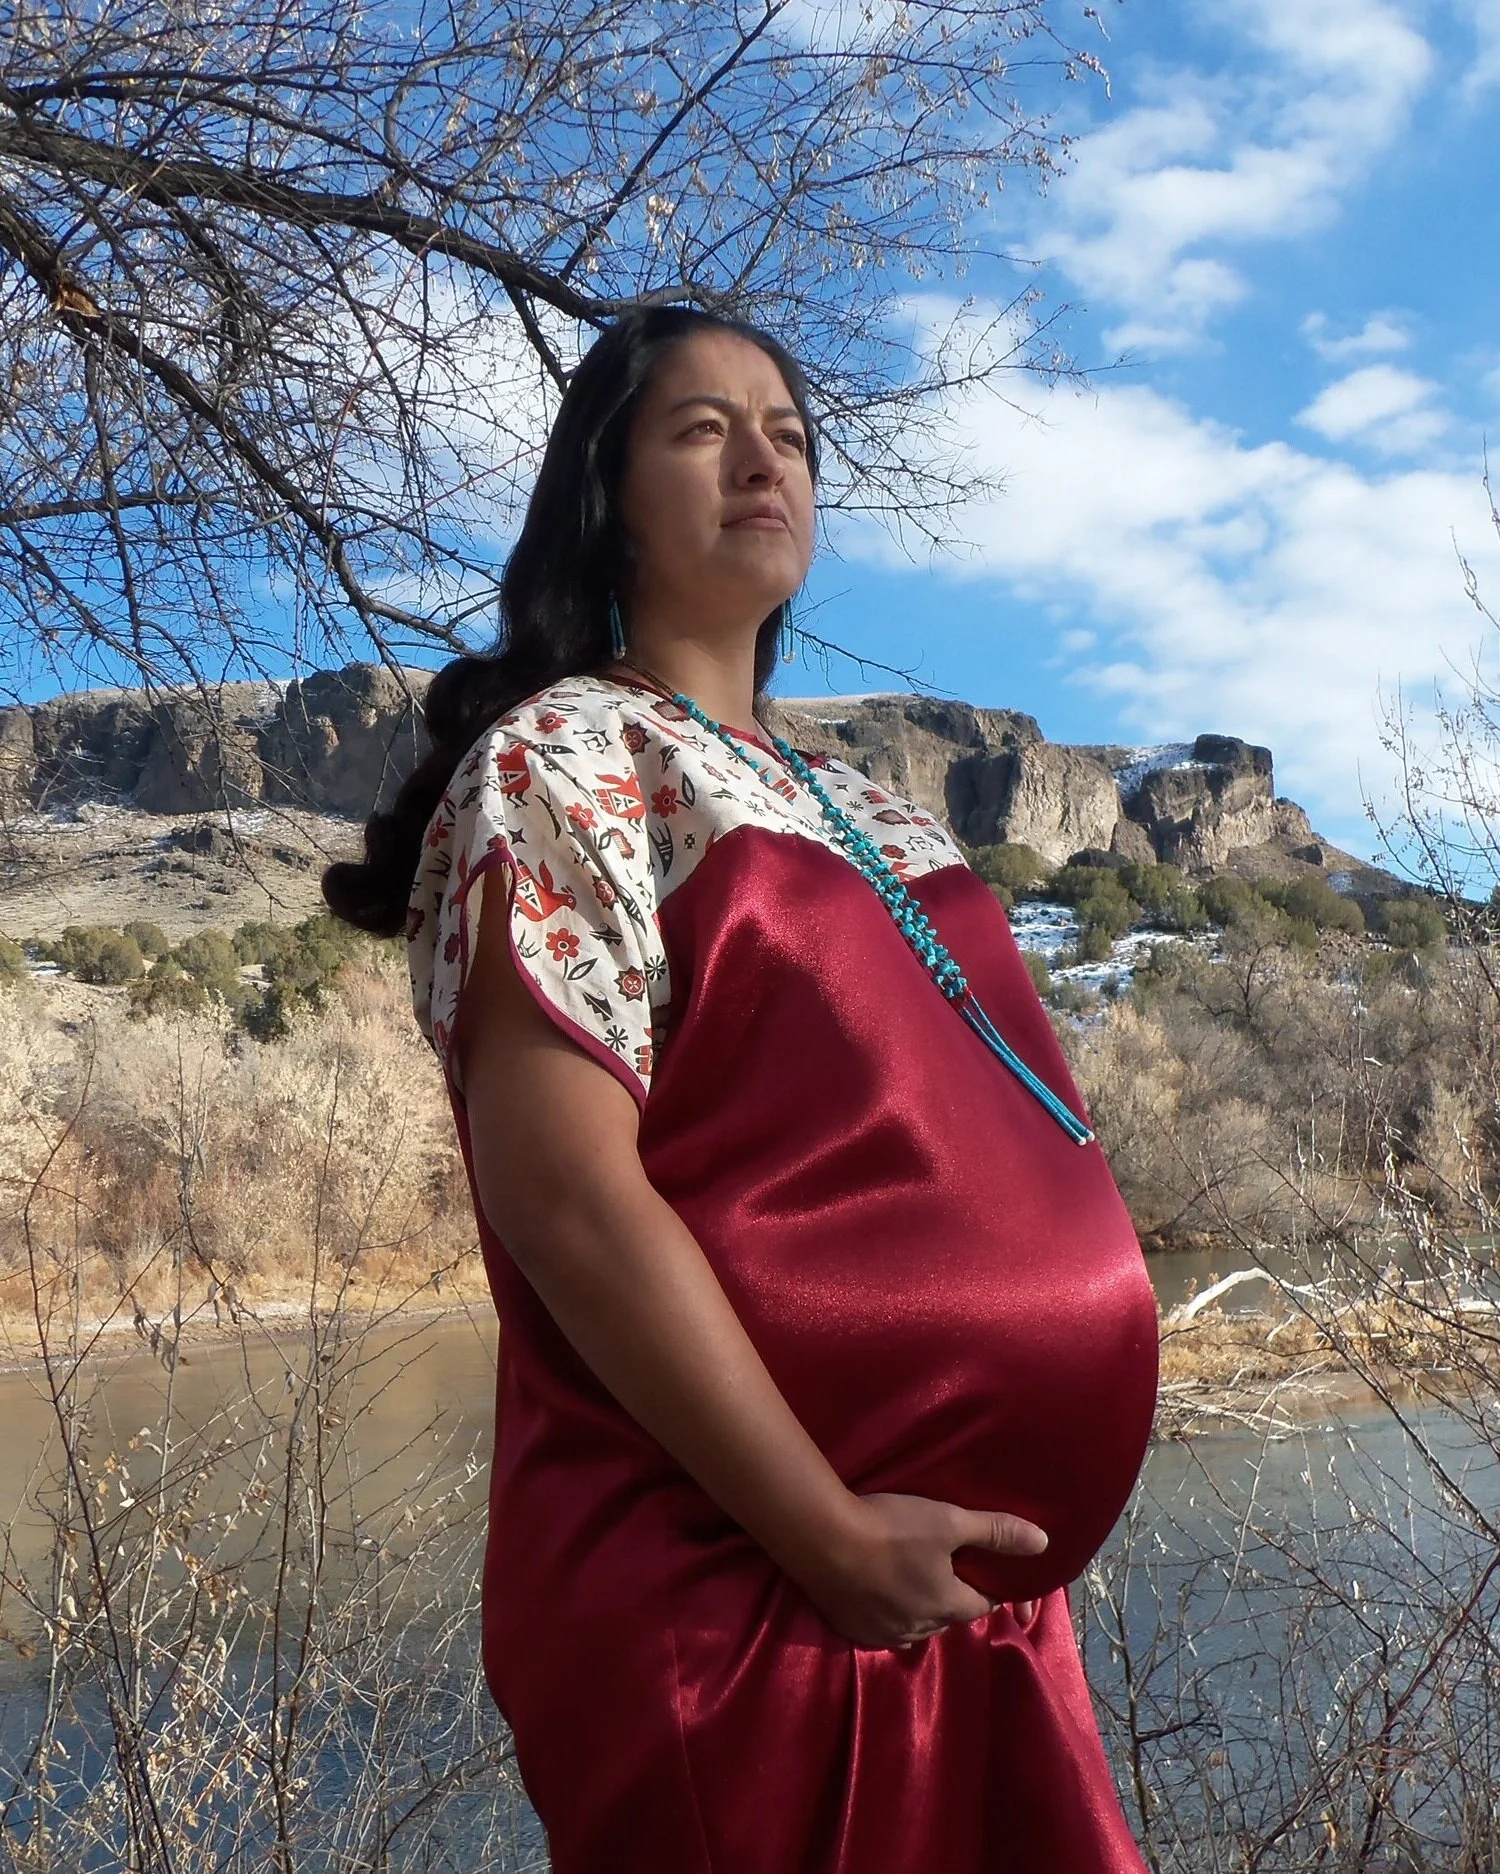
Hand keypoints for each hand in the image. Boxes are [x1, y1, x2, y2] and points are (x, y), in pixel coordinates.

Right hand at [797, 1492, 1047, 1650]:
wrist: (821, 1539)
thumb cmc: (891, 1527)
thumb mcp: (948, 1520)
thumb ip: (995, 1531)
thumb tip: (1044, 1543)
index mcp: (950, 1606)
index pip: (984, 1603)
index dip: (987, 1584)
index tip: (981, 1566)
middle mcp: (922, 1629)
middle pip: (949, 1615)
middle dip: (951, 1594)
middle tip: (940, 1562)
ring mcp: (885, 1634)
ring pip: (916, 1624)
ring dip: (919, 1604)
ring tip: (909, 1574)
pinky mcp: (854, 1631)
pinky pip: (883, 1628)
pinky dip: (888, 1612)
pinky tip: (878, 1588)